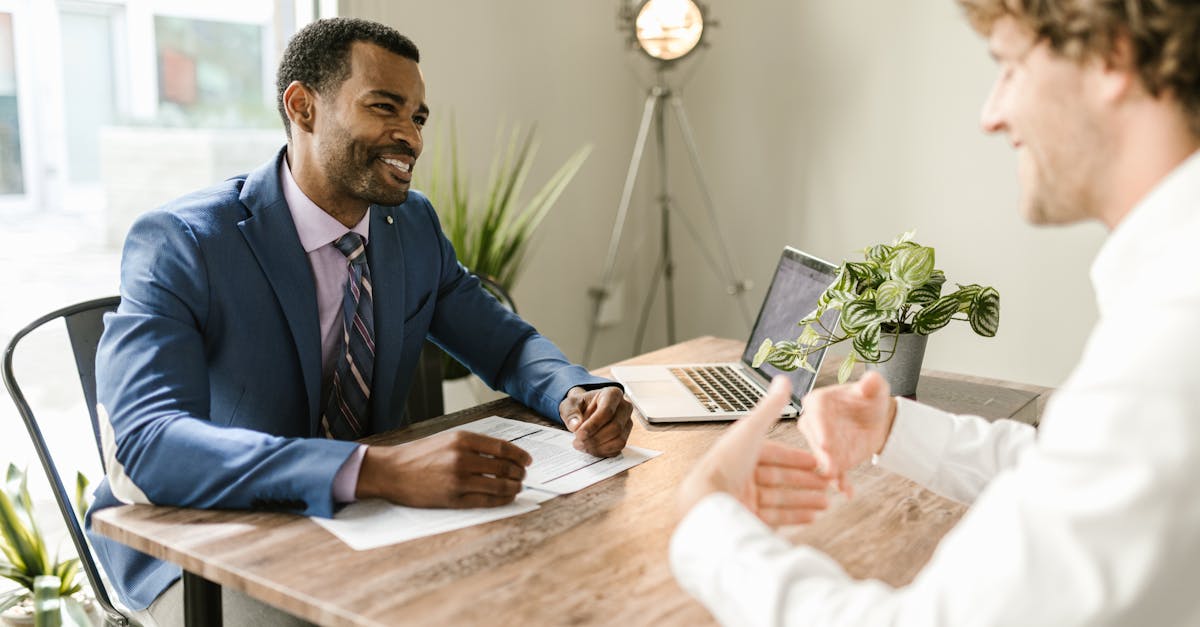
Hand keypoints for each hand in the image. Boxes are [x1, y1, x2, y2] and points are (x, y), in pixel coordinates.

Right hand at [355, 430, 532, 507]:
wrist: (391, 471)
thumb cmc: (419, 455)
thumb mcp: (447, 439)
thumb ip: (474, 445)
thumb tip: (503, 454)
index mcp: (462, 439)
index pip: (502, 448)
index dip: (520, 455)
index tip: (528, 460)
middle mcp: (462, 458)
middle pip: (504, 467)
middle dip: (519, 473)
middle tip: (524, 475)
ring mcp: (458, 480)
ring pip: (499, 485)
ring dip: (514, 487)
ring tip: (517, 487)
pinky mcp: (454, 499)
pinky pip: (486, 501)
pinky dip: (501, 500)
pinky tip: (506, 497)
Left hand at [559, 386, 633, 456]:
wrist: (585, 410)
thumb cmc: (580, 405)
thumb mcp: (569, 404)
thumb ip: (570, 413)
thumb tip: (575, 426)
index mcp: (612, 394)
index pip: (607, 411)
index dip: (593, 425)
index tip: (579, 433)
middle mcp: (624, 407)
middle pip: (615, 427)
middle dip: (595, 438)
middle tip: (577, 442)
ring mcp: (627, 423)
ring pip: (619, 440)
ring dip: (598, 447)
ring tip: (582, 445)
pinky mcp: (626, 436)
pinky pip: (618, 449)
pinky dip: (602, 452)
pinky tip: (589, 448)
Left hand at [678, 377, 831, 525]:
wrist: (707, 501)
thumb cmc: (726, 463)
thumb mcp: (752, 430)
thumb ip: (770, 407)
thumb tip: (783, 379)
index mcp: (741, 453)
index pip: (774, 454)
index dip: (797, 458)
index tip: (818, 462)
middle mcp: (741, 475)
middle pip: (780, 478)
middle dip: (806, 481)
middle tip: (828, 484)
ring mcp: (744, 498)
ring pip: (781, 499)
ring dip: (805, 500)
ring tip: (827, 503)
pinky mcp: (746, 518)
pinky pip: (776, 517)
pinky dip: (796, 516)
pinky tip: (812, 517)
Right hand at [798, 370, 896, 496]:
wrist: (876, 419)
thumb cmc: (870, 399)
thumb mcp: (875, 389)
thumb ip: (872, 384)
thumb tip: (871, 379)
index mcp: (818, 402)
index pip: (815, 414)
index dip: (820, 429)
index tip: (826, 442)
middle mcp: (813, 423)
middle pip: (815, 439)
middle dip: (822, 454)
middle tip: (830, 467)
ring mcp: (820, 443)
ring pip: (822, 458)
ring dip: (829, 470)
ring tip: (838, 481)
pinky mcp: (831, 459)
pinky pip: (834, 471)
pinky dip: (840, 482)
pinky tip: (848, 491)